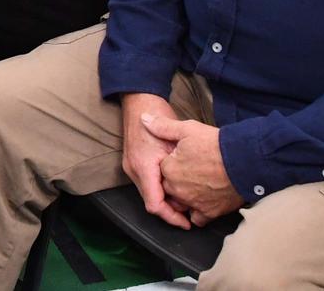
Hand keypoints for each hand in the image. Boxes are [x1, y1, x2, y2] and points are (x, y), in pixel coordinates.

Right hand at [121, 95, 192, 228]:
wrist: (140, 99)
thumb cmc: (157, 114)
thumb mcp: (175, 138)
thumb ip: (179, 165)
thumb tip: (191, 191)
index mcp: (143, 167)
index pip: (154, 204)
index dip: (172, 217)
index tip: (187, 223)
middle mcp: (134, 170)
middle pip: (151, 202)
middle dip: (171, 211)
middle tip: (192, 214)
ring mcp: (131, 167)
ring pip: (149, 194)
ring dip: (166, 200)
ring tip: (186, 202)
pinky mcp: (134, 163)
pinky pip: (147, 184)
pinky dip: (161, 190)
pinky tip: (175, 187)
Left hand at [146, 114, 243, 224]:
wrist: (244, 161)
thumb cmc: (216, 145)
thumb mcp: (188, 129)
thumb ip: (163, 126)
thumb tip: (143, 119)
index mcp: (169, 170)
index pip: (162, 169)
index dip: (172, 161)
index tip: (183, 157)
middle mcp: (178, 190)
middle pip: (169, 187)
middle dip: (176, 180)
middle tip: (190, 170)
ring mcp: (193, 203)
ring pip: (181, 204)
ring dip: (184, 197)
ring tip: (196, 185)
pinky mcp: (209, 212)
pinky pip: (197, 218)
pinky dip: (198, 212)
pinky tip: (202, 202)